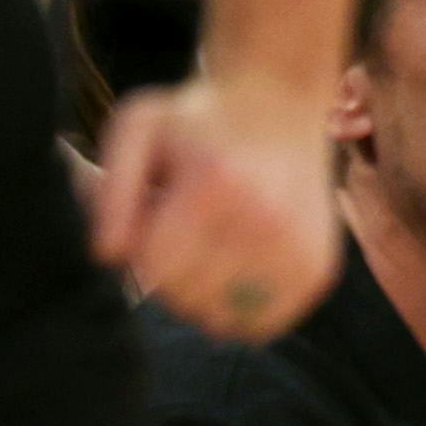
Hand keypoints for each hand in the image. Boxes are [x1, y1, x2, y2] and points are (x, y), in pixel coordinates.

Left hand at [87, 83, 343, 342]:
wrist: (280, 101)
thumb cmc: (197, 119)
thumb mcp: (139, 128)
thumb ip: (111, 190)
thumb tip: (107, 255)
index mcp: (215, 184)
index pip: (156, 266)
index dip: (140, 252)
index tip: (153, 222)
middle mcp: (265, 220)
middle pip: (186, 296)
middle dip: (169, 273)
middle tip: (182, 233)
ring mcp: (297, 249)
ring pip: (221, 318)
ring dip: (203, 294)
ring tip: (209, 250)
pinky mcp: (317, 269)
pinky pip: (262, 324)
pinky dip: (241, 309)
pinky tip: (238, 269)